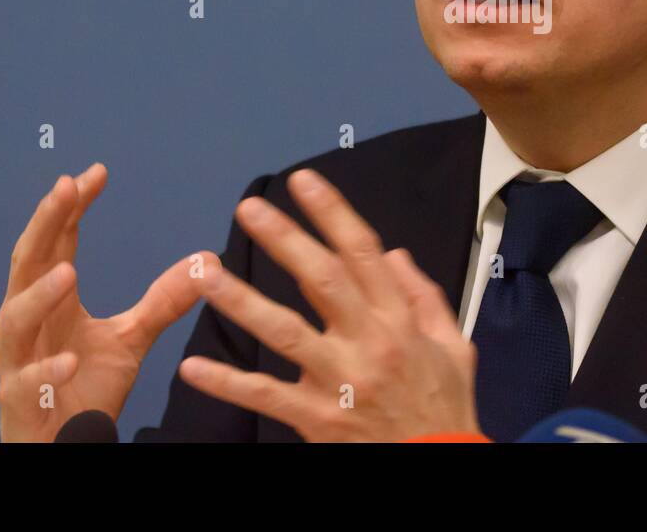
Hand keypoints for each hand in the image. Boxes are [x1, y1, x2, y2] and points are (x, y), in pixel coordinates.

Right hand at [0, 163, 216, 441]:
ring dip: (39, 295)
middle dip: (44, 224)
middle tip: (64, 188)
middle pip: (27, 264)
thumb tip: (205, 262)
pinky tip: (71, 358)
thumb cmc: (82, 391)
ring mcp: (17, 362)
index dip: (71, 208)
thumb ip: (162, 301)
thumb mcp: (130, 340)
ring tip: (68, 271)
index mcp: (52, 303)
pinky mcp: (19, 403)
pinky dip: (47, 369)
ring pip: (14, 320)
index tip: (94, 173)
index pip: (58, 244)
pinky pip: (25, 383)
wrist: (63, 449)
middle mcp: (28, 324)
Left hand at [177, 168, 479, 441]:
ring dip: (241, 300)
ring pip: (284, 333)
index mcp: (399, 321)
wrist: (441, 462)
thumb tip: (393, 255)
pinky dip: (228, 383)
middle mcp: (369, 344)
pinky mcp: (318, 419)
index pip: (363, 254)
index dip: (332, 214)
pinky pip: (266, 397)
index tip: (304, 183)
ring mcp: (340, 382)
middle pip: (321, 281)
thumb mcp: (454, 346)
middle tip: (250, 209)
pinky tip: (193, 367)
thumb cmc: (446, 408)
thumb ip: (423, 297)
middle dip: (285, 240)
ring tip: (205, 274)